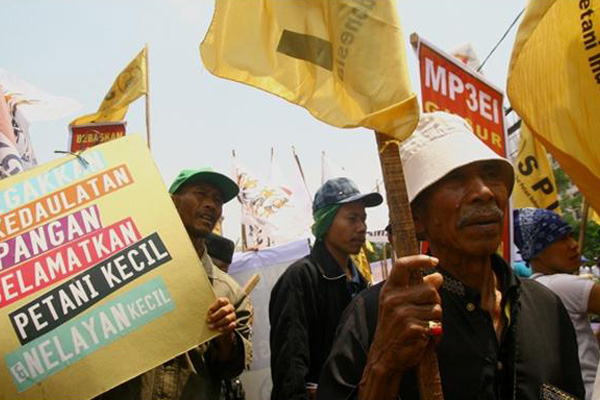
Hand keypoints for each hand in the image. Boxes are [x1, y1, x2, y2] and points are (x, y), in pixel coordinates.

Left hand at [207, 297, 236, 332]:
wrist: (218, 325)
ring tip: (210, 326)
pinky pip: (231, 326)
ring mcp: (233, 315)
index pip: (221, 301)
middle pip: (224, 310)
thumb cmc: (212, 315)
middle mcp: (230, 307)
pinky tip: (219, 329)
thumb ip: (207, 309)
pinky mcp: (233, 324)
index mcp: (224, 301)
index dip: (214, 306)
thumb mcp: (210, 310)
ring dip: (218, 323)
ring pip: (227, 318)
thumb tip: (197, 307)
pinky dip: (224, 328)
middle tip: (208, 320)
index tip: (208, 312)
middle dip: (215, 316)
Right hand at [366, 255, 442, 375]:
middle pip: (430, 289)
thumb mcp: (400, 304)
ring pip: (436, 308)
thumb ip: (417, 289)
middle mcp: (393, 299)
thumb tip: (438, 276)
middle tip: (425, 313)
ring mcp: (401, 313)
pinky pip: (435, 324)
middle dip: (434, 302)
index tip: (434, 261)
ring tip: (422, 325)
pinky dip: (434, 332)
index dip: (420, 259)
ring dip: (435, 319)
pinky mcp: (411, 328)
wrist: (385, 355)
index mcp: (389, 290)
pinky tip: (422, 336)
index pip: (403, 265)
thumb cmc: (395, 328)